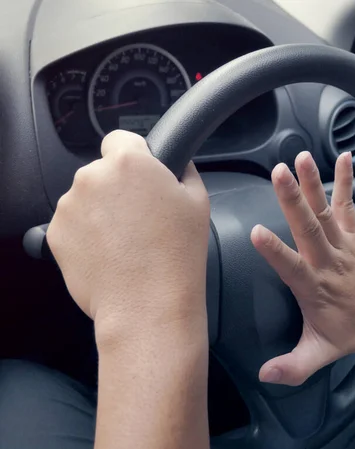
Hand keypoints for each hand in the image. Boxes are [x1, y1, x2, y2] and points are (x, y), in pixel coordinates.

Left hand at [47, 130, 209, 343]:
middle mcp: (92, 177)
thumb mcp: (198, 202)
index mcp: (129, 163)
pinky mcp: (55, 233)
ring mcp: (69, 206)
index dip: (135, 156)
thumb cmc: (177, 255)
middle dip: (118, 187)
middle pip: (102, 171)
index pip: (121, 138)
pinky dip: (86, 234)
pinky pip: (72, 224)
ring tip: (126, 240)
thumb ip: (184, 170)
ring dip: (101, 211)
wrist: (148, 303)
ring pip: (86, 198)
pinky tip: (110, 253)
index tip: (142, 175)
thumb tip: (177, 163)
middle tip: (141, 216)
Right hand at [251, 151, 354, 385]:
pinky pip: (349, 205)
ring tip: (300, 158)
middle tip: (278, 173)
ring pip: (326, 211)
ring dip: (313, 184)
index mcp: (314, 287)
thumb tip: (263, 375)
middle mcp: (329, 261)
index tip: (258, 232)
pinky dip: (345, 180)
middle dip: (293, 201)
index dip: (275, 251)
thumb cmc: (347, 333)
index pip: (292, 268)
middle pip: (309, 229)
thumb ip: (293, 366)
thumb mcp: (319, 354)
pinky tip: (344, 156)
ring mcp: (344, 245)